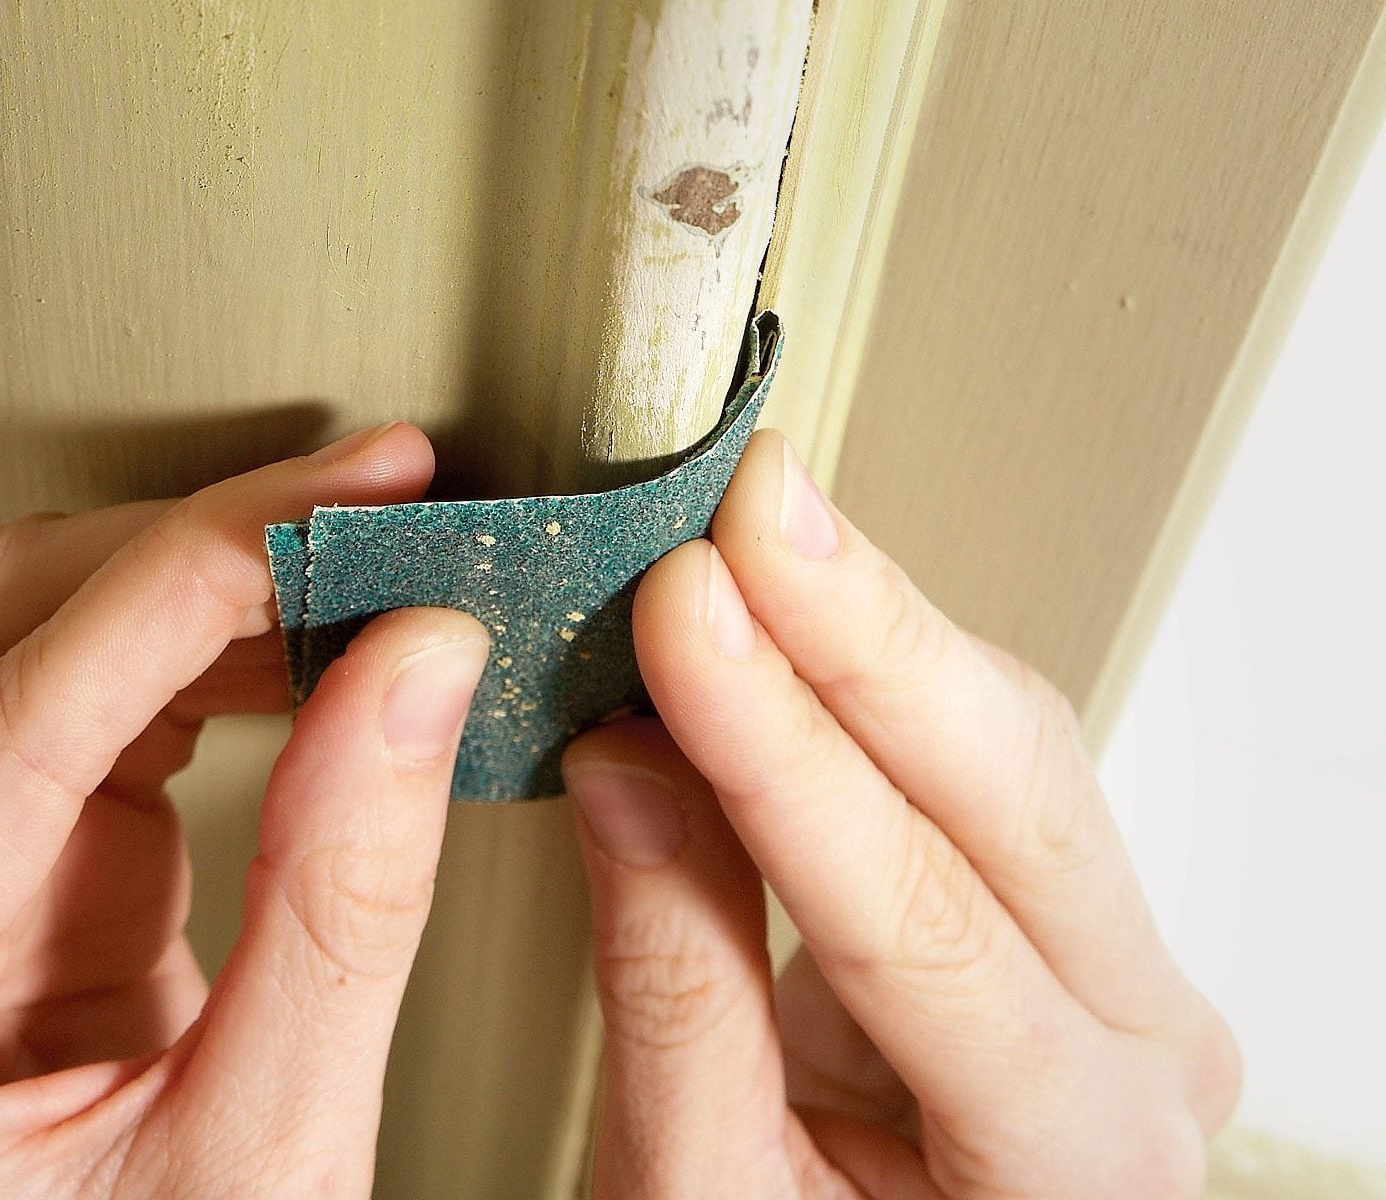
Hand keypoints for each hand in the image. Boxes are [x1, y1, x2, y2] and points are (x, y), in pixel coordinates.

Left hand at [0, 424, 489, 1197]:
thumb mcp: (268, 1152)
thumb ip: (341, 906)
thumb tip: (411, 673)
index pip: (0, 735)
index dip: (180, 591)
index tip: (333, 514)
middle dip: (190, 549)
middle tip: (366, 505)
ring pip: (6, 635)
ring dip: (191, 581)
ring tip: (357, 564)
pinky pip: (55, 696)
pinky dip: (185, 648)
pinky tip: (294, 637)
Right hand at [563, 429, 1240, 1198]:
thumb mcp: (710, 1194)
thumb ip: (673, 991)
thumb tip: (620, 772)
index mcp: (1075, 1155)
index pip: (920, 918)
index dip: (785, 751)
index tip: (685, 620)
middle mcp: (1133, 1044)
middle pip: (1013, 792)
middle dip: (860, 633)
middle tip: (741, 511)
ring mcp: (1112, 966)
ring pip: (1012, 745)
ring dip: (867, 627)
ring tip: (746, 532)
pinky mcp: (1055, 911)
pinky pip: (977, 753)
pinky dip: (869, 666)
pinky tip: (787, 603)